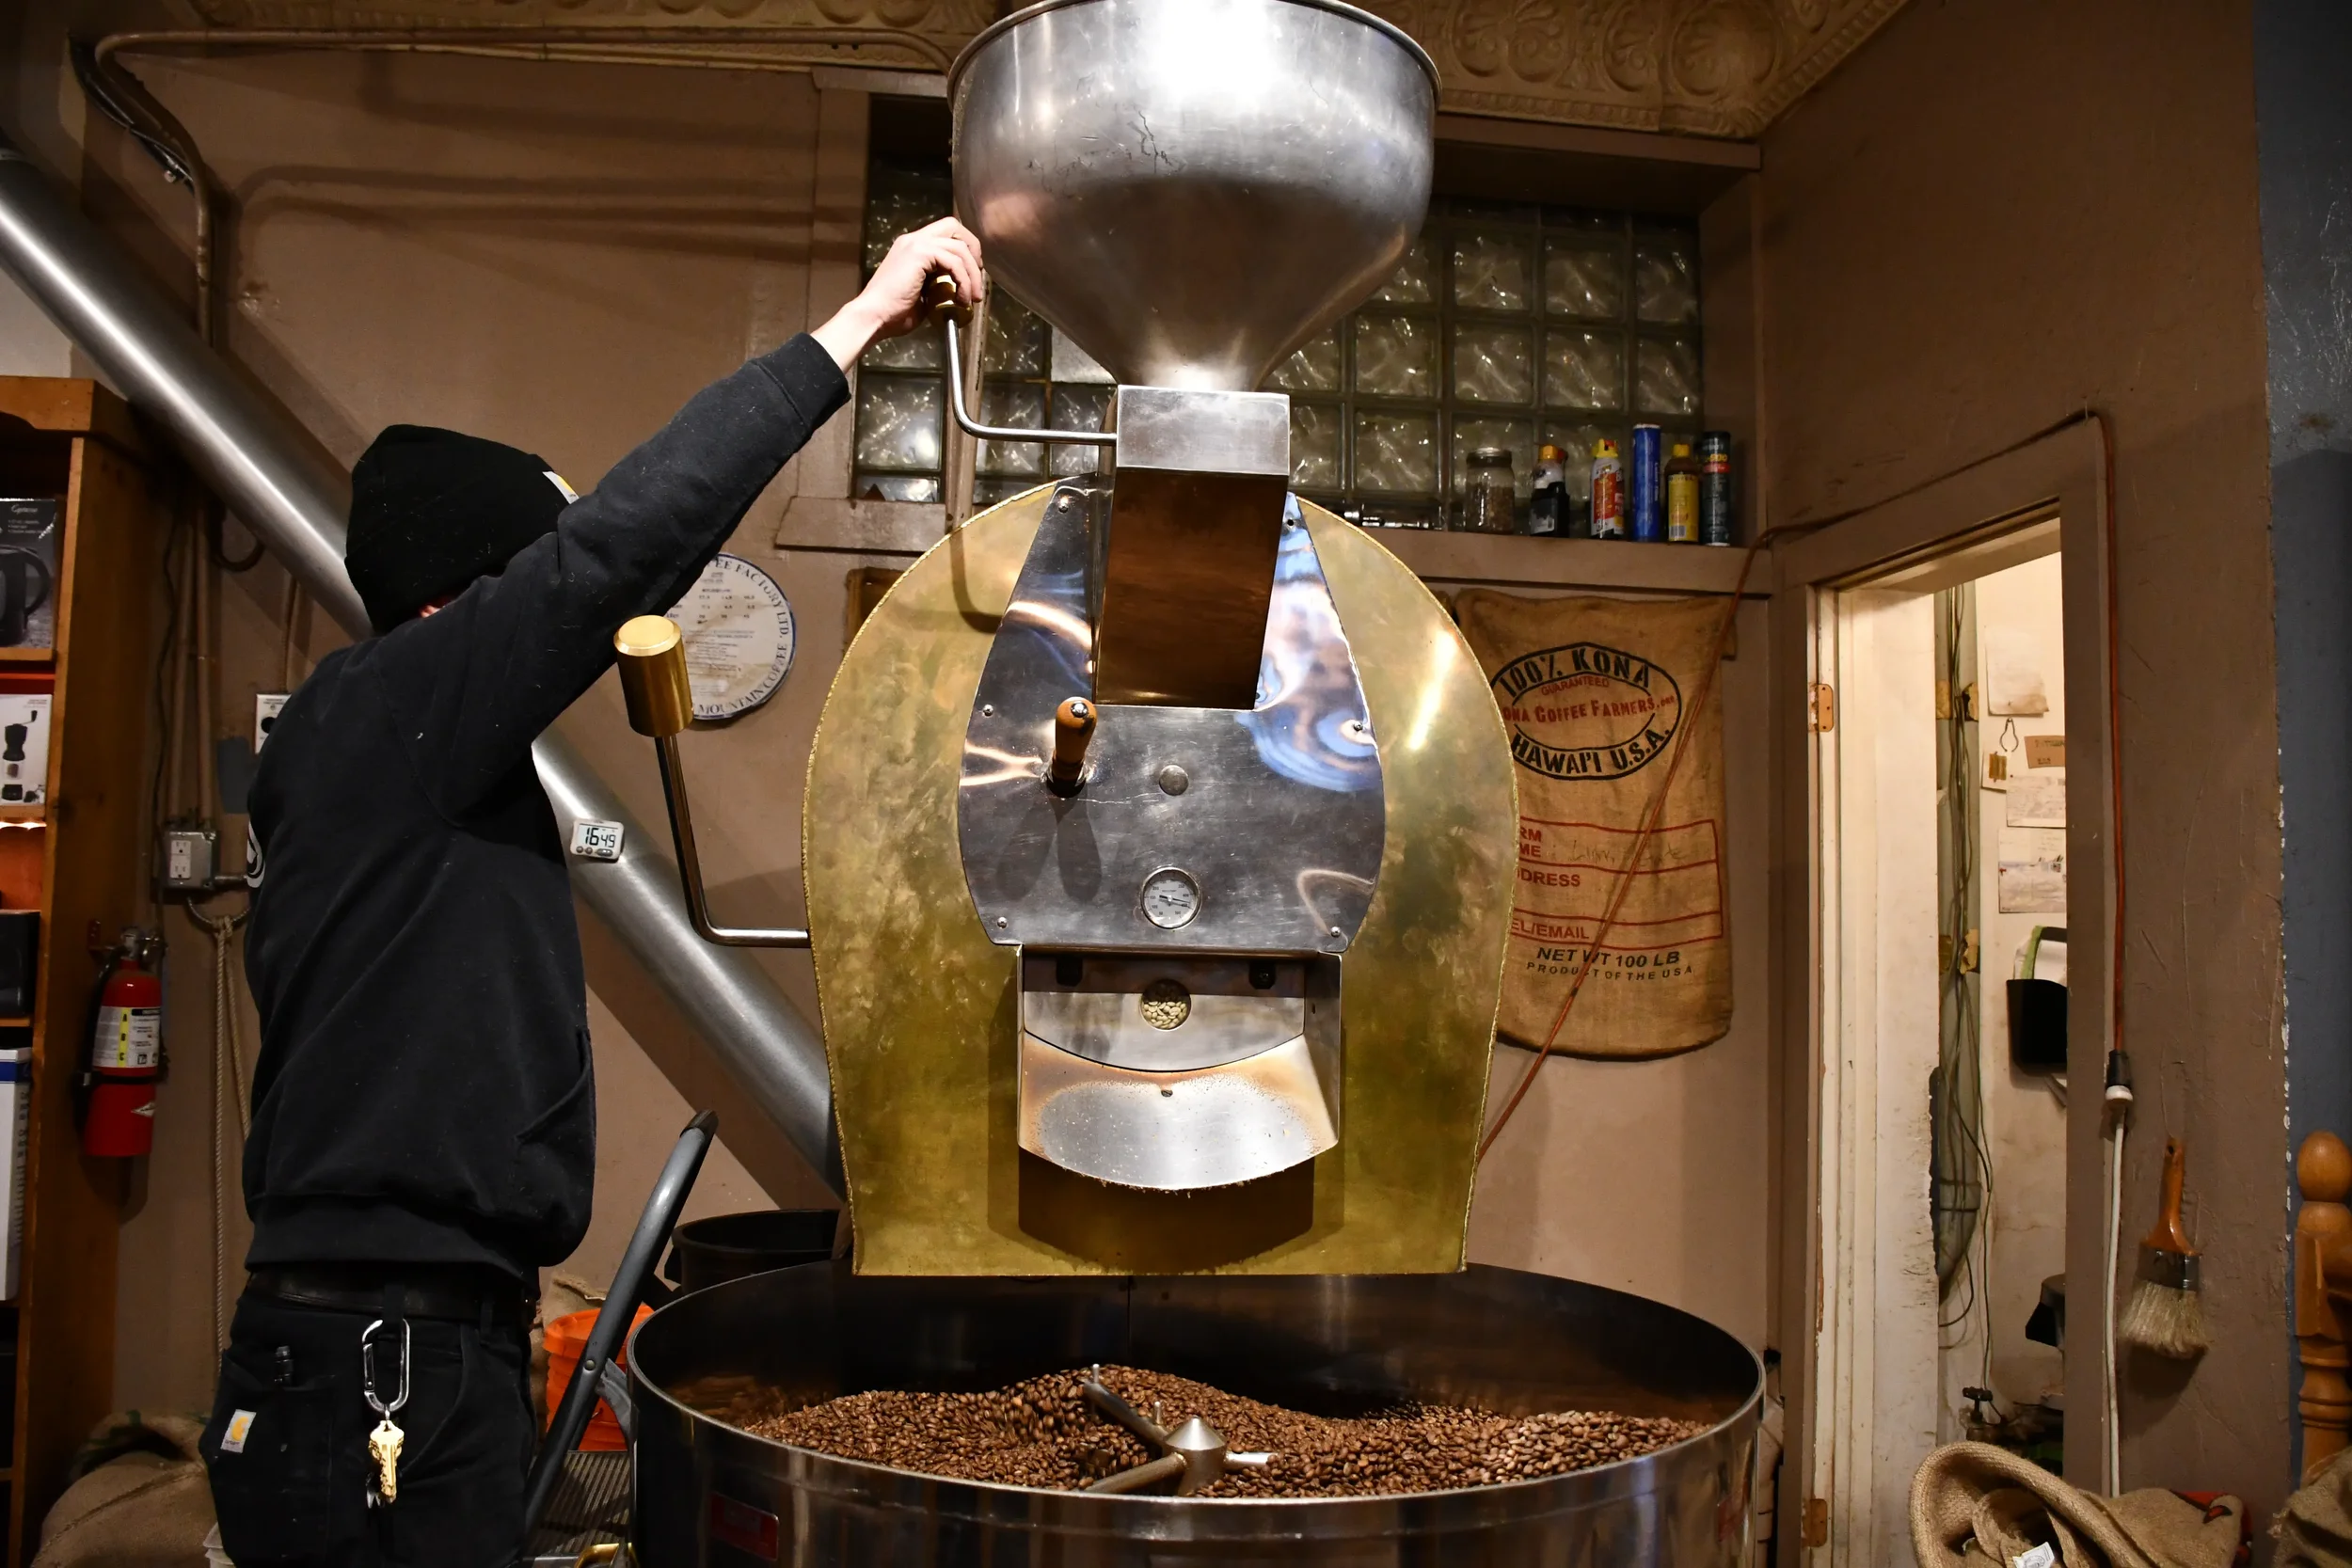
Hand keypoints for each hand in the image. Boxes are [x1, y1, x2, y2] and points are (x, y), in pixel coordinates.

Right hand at [812, 217, 985, 370]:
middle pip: (954, 226)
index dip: (965, 248)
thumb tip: (958, 288)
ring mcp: (915, 244)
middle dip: (973, 250)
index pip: (946, 231)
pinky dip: (964, 281)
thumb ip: (938, 283)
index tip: (972, 274)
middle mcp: (914, 239)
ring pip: (959, 247)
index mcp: (912, 246)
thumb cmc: (893, 313)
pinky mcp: (919, 254)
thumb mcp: (922, 293)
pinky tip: (962, 299)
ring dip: (972, 274)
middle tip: (978, 279)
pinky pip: (954, 262)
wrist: (874, 317)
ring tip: (973, 298)